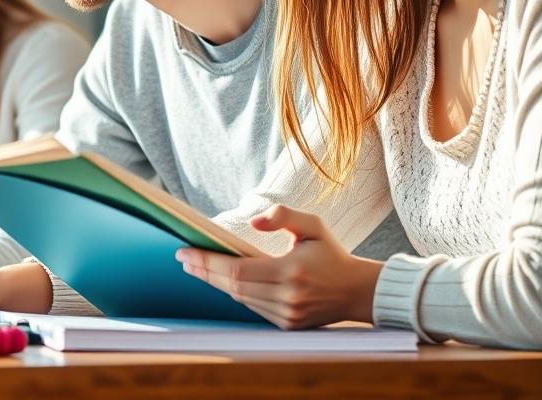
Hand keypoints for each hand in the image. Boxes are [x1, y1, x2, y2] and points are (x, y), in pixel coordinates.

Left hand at [176, 204, 383, 328]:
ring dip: (217, 283)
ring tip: (197, 267)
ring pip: (241, 299)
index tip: (184, 252)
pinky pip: (253, 308)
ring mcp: (288, 315)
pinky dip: (237, 293)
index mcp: (291, 272)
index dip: (207, 262)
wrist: (357, 291)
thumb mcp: (313, 226)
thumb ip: (283, 216)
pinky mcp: (288, 325)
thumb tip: (254, 222)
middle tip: (184, 259)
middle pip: (233, 287)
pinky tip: (223, 281)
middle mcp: (288, 297)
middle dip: (205, 272)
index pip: (237, 270)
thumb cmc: (331, 254)